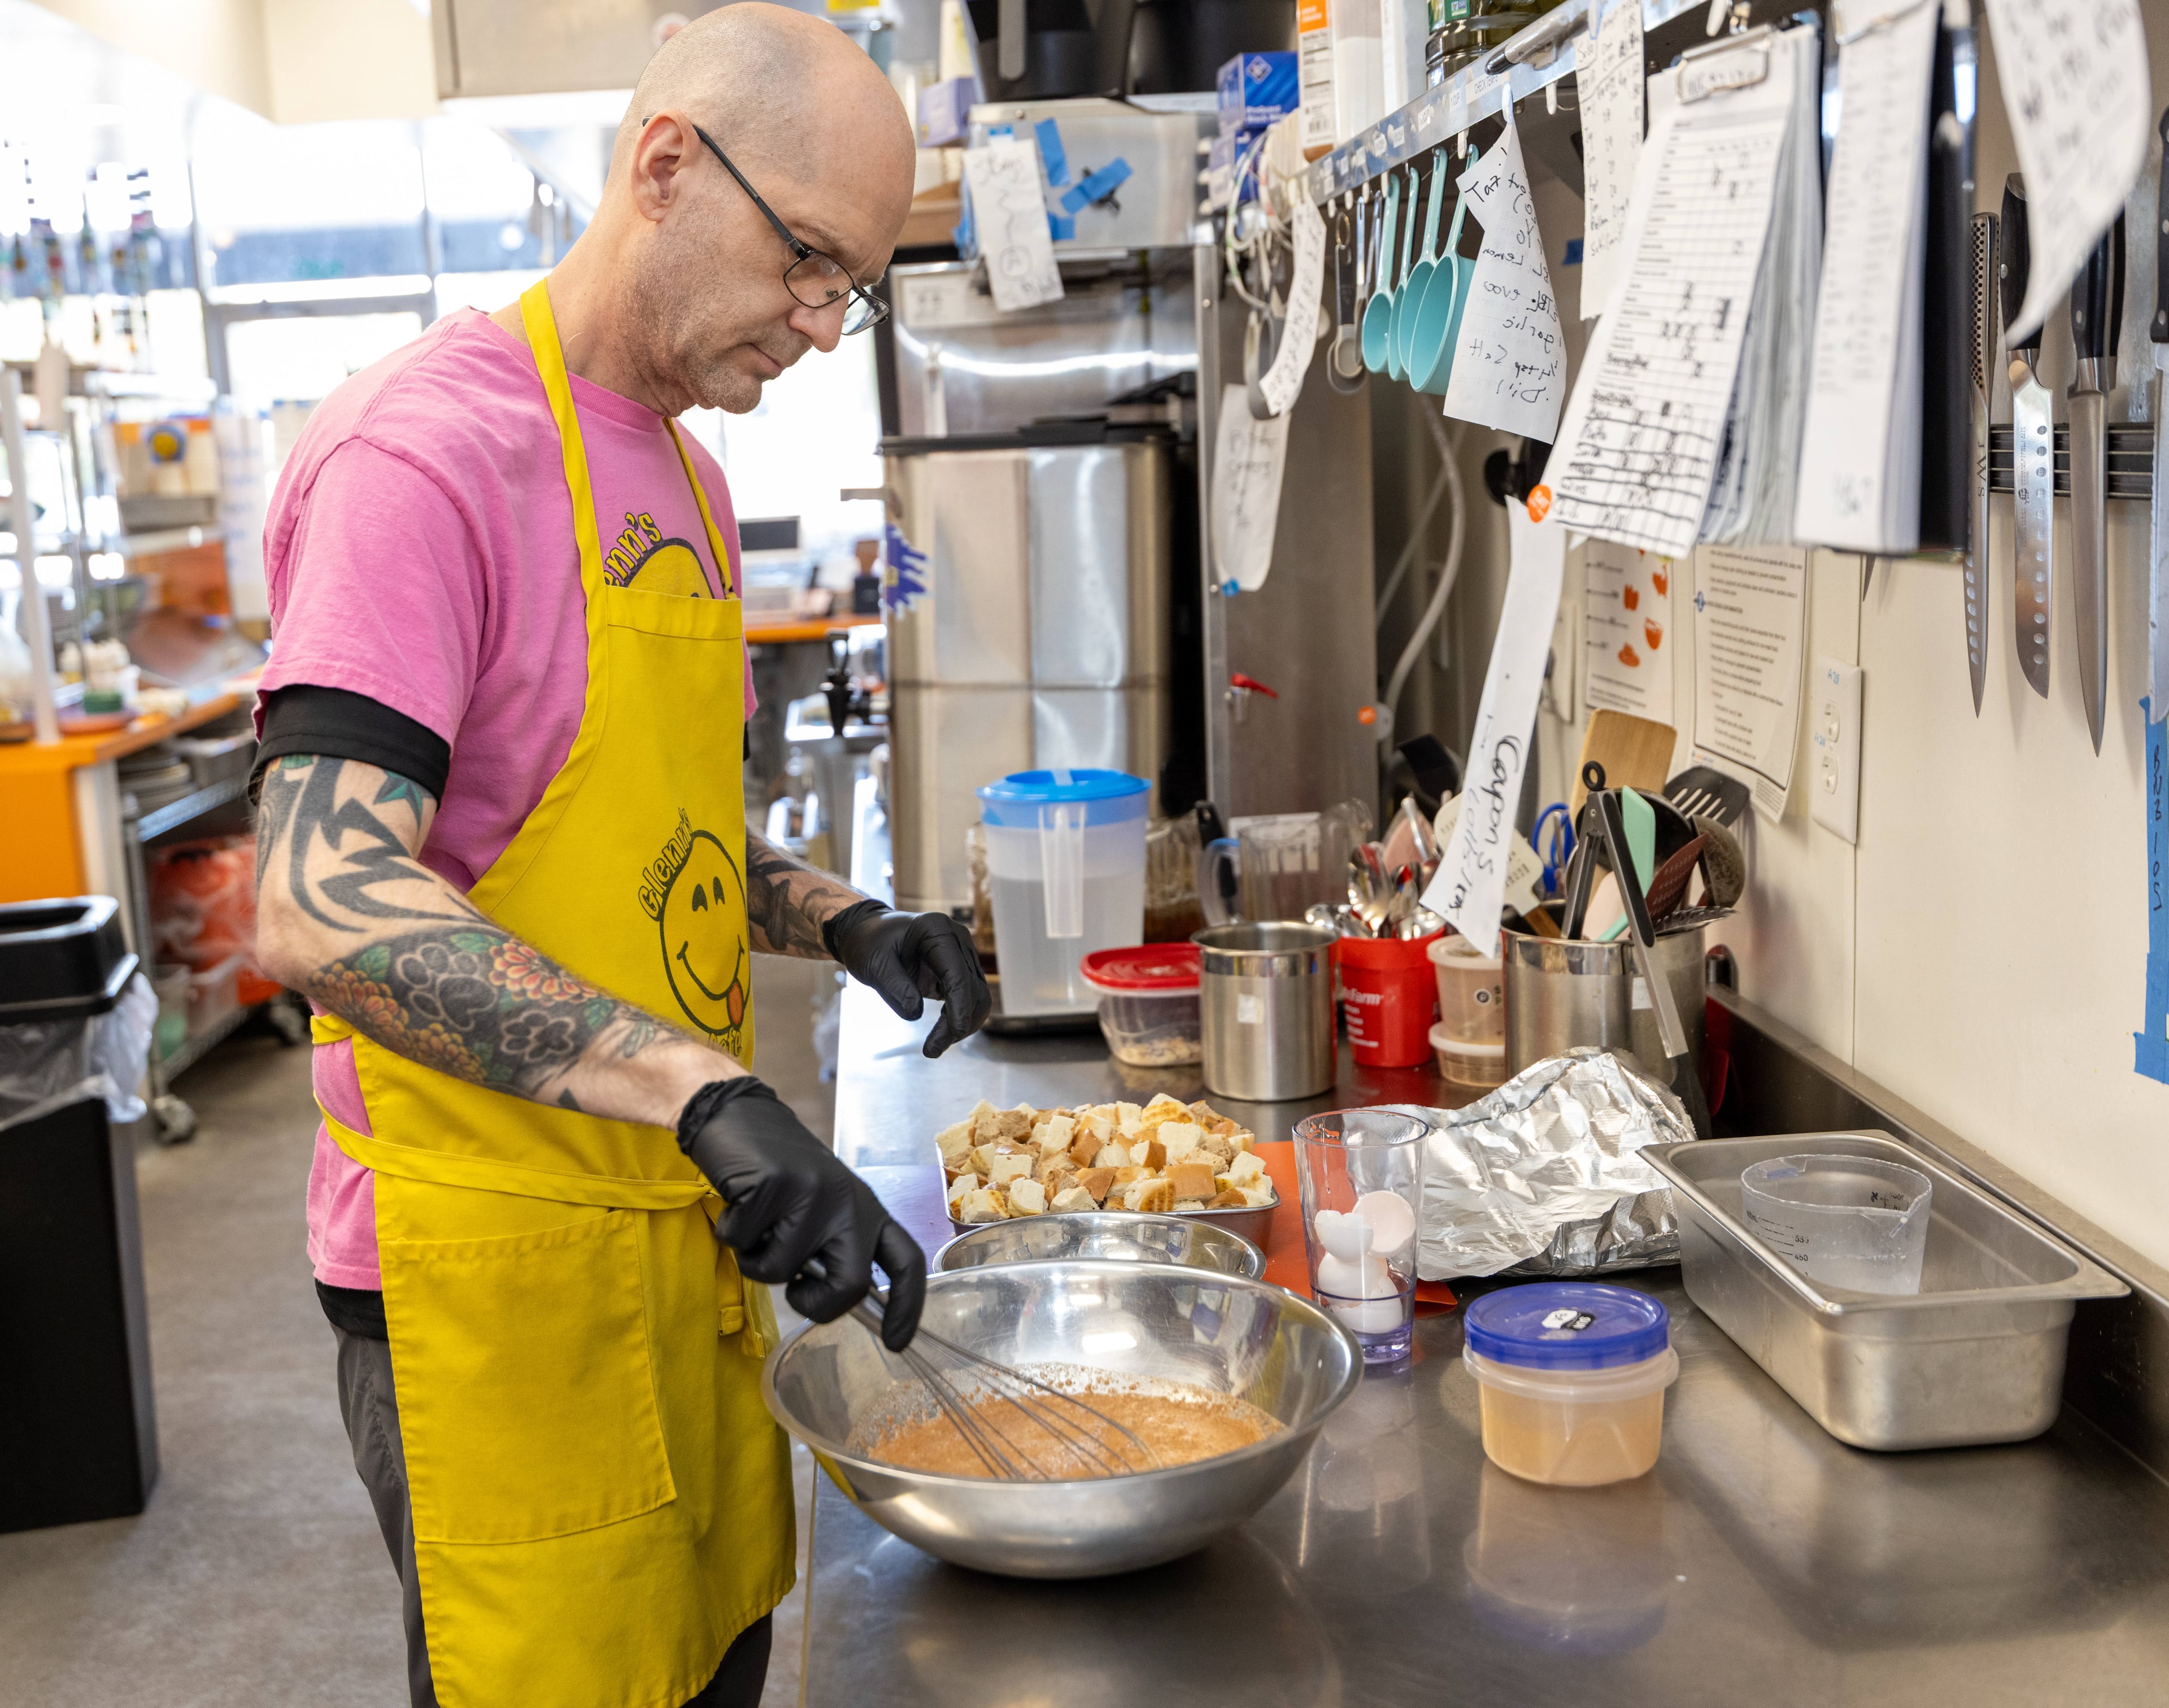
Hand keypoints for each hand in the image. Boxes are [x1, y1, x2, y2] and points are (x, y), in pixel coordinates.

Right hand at [676, 1078, 924, 1349]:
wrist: (735, 1113)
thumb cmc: (777, 1170)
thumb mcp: (820, 1207)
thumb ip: (832, 1248)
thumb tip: (843, 1304)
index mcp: (867, 1208)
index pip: (907, 1261)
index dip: (907, 1306)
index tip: (897, 1341)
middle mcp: (848, 1201)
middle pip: (850, 1286)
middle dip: (814, 1304)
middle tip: (793, 1287)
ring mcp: (812, 1193)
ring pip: (782, 1270)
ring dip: (755, 1258)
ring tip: (755, 1222)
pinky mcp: (773, 1185)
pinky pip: (743, 1242)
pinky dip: (730, 1233)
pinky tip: (736, 1201)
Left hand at [825, 902, 990, 1057]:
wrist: (869, 933)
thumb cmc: (869, 943)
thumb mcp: (873, 964)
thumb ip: (894, 987)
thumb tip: (914, 1014)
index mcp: (937, 931)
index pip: (958, 974)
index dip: (959, 1007)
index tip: (951, 1035)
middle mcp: (957, 940)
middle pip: (974, 988)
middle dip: (959, 1023)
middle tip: (932, 1051)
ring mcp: (962, 954)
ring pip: (978, 996)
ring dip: (962, 1025)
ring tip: (934, 1047)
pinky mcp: (959, 970)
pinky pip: (969, 998)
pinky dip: (958, 1019)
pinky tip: (941, 1035)